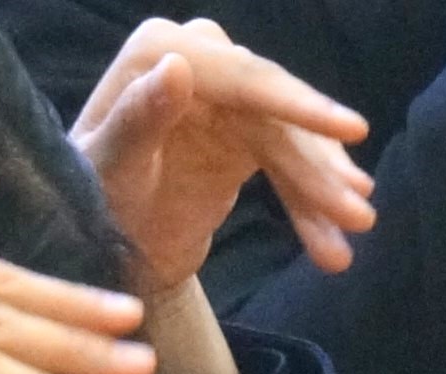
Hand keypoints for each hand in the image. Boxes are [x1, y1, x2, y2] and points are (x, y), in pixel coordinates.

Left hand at [71, 17, 375, 296]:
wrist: (98, 248)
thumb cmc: (87, 206)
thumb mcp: (107, 172)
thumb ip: (137, 121)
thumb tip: (178, 67)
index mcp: (158, 53)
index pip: (240, 77)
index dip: (298, 104)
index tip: (351, 131)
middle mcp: (195, 61)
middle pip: (274, 111)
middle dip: (318, 165)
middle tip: (359, 214)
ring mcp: (223, 97)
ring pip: (290, 140)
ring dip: (322, 190)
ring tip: (354, 232)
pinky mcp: (244, 132)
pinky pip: (290, 165)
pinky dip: (311, 204)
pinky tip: (332, 242)